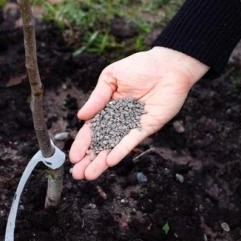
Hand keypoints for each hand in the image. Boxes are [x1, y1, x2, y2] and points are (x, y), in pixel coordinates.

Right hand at [69, 46, 208, 179]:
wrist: (168, 65)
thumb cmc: (139, 66)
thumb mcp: (111, 77)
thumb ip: (97, 98)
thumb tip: (81, 117)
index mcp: (107, 108)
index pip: (91, 129)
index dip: (82, 143)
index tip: (73, 157)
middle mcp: (119, 120)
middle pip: (101, 143)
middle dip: (89, 159)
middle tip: (77, 174)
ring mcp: (133, 125)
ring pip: (114, 146)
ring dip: (102, 161)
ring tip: (89, 175)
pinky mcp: (147, 127)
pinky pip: (132, 141)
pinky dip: (121, 150)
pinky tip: (111, 162)